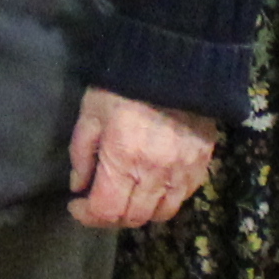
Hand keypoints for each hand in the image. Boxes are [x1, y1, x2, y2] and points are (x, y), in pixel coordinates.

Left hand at [66, 89, 220, 229]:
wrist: (175, 60)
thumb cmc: (124, 85)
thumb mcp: (91, 113)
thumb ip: (82, 153)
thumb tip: (79, 186)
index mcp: (124, 162)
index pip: (106, 211)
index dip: (86, 215)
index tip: (76, 204)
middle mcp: (155, 175)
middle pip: (133, 218)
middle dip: (110, 216)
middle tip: (99, 200)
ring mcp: (182, 172)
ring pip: (161, 214)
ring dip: (140, 212)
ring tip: (127, 197)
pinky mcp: (202, 164)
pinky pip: (184, 197)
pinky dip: (165, 199)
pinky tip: (154, 185)